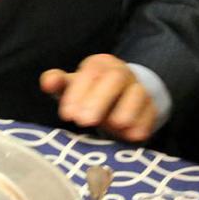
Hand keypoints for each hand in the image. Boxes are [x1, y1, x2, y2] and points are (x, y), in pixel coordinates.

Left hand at [39, 53, 156, 140]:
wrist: (118, 100)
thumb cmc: (87, 92)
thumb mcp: (70, 86)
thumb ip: (57, 82)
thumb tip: (48, 82)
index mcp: (99, 63)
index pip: (90, 73)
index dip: (78, 93)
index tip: (68, 114)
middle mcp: (122, 72)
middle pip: (115, 79)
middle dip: (99, 100)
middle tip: (83, 121)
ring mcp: (139, 89)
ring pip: (137, 94)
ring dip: (124, 111)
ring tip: (111, 125)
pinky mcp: (151, 107)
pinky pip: (150, 114)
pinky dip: (141, 125)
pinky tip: (129, 135)